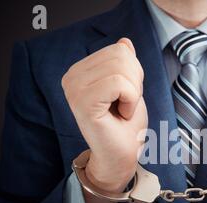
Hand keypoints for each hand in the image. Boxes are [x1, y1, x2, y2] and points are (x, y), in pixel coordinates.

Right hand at [62, 38, 146, 202]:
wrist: (121, 156)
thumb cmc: (125, 126)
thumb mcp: (130, 88)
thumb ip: (125, 65)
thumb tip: (124, 42)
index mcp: (80, 72)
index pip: (119, 50)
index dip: (134, 74)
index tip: (126, 97)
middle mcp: (71, 77)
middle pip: (121, 55)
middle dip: (135, 82)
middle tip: (126, 105)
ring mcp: (74, 89)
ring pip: (122, 68)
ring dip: (133, 93)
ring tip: (122, 110)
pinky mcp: (83, 102)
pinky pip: (120, 84)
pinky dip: (131, 100)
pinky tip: (121, 115)